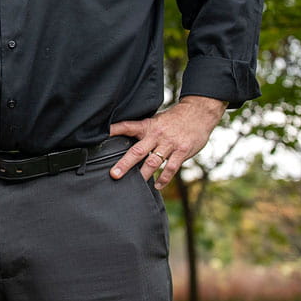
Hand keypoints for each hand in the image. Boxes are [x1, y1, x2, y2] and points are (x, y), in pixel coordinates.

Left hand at [107, 96, 226, 189]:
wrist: (198, 113)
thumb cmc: (174, 119)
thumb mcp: (156, 121)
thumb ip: (144, 132)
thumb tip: (128, 142)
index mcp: (148, 126)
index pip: (127, 127)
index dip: (114, 130)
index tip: (101, 136)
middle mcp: (157, 135)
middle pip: (137, 151)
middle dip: (125, 164)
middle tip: (114, 174)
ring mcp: (169, 144)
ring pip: (153, 162)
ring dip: (143, 175)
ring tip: (135, 186)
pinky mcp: (182, 151)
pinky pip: (171, 168)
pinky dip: (164, 178)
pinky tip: (157, 185)